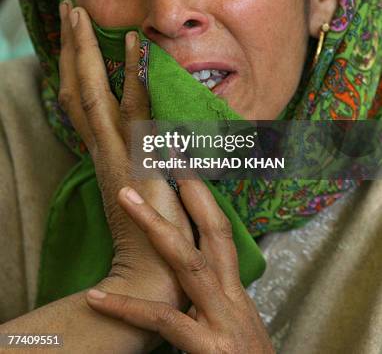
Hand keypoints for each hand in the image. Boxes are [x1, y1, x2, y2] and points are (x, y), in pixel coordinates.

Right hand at [58, 0, 192, 302]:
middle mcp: (104, 145)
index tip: (76, 34)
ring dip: (84, 51)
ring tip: (79, 13)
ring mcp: (115, 150)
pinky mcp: (134, 159)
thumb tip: (163, 129)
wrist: (157, 274)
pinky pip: (129, 109)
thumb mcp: (149, 183)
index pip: (82, 99)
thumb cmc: (156, 231)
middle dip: (71, 47)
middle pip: (77, 87)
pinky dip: (130, 76)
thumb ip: (150, 156)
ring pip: (90, 92)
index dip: (76, 66)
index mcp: (106, 150)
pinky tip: (134, 45)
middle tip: (69, 8)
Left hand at [86, 178, 273, 353]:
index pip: (219, 232)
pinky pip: (163, 322)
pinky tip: (97, 299)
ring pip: (187, 262)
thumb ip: (214, 298)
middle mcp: (231, 297)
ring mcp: (221, 320)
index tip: (184, 164)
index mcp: (235, 290)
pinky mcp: (210, 349)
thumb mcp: (235, 326)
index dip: (202, 195)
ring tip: (126, 197)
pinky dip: (128, 310)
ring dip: (155, 225)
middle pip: (212, 231)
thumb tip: (186, 274)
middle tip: (166, 155)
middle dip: (190, 190)